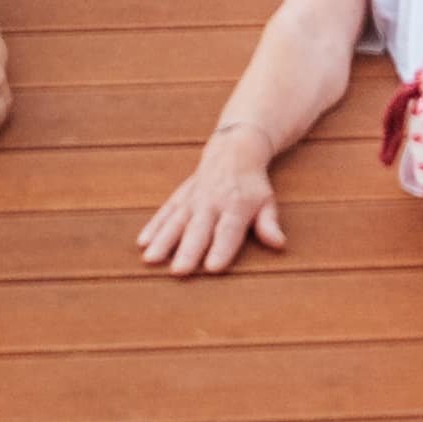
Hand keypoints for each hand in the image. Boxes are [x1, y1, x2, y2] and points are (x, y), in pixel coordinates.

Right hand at [135, 147, 288, 274]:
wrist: (234, 150)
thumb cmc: (253, 185)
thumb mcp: (267, 201)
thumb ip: (269, 223)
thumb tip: (279, 243)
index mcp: (236, 205)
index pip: (228, 230)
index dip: (221, 249)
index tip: (213, 268)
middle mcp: (212, 202)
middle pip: (199, 230)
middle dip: (188, 250)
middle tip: (178, 271)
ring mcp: (193, 199)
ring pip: (176, 221)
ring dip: (163, 240)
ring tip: (150, 259)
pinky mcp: (181, 196)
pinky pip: (166, 211)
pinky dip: (154, 226)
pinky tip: (143, 242)